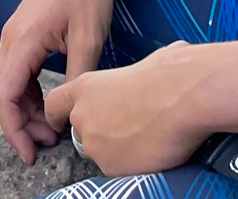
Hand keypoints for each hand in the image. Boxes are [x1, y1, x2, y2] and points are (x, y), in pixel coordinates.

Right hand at [0, 0, 112, 162]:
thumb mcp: (89, 38)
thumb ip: (77, 77)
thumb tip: (70, 113)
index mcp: (23, 41)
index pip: (6, 97)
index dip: (15, 130)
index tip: (32, 154)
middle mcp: (10, 40)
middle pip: (1, 95)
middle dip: (20, 125)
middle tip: (50, 143)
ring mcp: (14, 36)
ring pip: (8, 85)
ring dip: (25, 111)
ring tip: (53, 129)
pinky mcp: (23, 34)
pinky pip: (17, 73)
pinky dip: (28, 94)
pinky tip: (49, 104)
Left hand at [41, 41, 212, 175]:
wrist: (182, 97)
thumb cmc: (167, 75)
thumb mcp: (135, 68)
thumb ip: (125, 80)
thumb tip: (148, 73)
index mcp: (84, 87)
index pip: (54, 104)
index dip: (59, 115)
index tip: (63, 121)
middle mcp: (82, 116)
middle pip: (80, 133)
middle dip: (98, 134)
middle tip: (126, 129)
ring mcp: (94, 144)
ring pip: (100, 153)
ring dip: (116, 149)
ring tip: (145, 136)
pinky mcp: (110, 166)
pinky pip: (118, 169)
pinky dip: (132, 164)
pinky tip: (151, 150)